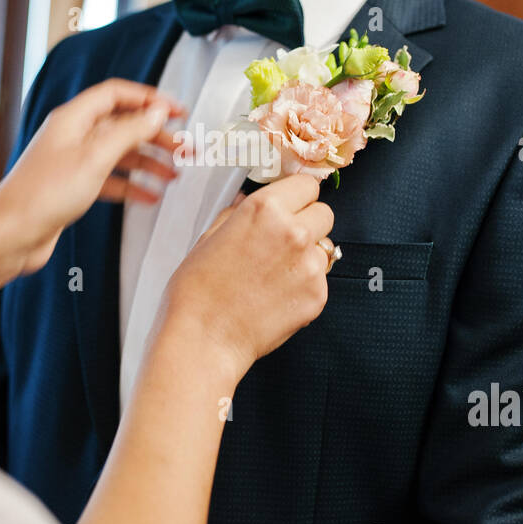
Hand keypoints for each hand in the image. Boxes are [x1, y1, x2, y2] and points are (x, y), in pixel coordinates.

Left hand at [0, 78, 185, 275]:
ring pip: (119, 154)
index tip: (178, 111)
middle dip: (156, 136)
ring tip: (173, 174)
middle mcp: (73, 136)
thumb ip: (129, 132)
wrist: (9, 236)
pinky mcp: (73, 188)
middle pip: (122, 125)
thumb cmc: (42, 195)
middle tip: (185, 148)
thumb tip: (156, 113)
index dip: (150, 99)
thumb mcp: (95, 158)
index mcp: (73, 118)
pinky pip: (110, 180)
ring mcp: (73, 162)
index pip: (118, 95)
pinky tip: (150, 197)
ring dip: (148, 162)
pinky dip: (131, 186)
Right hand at [154, 174, 333, 384]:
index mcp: (265, 210)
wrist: (205, 338)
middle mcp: (293, 232)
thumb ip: (237, 214)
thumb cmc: (197, 293)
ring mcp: (309, 265)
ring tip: (276, 273)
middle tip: (283, 241)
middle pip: (324, 212)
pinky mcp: (318, 295)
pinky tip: (278, 294)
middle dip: (308, 222)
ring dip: (307, 255)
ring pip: (325, 246)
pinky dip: (306, 285)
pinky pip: (322, 279)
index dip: (298, 196)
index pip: (307, 184)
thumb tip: (247, 201)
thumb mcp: (209, 237)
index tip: (292, 204)